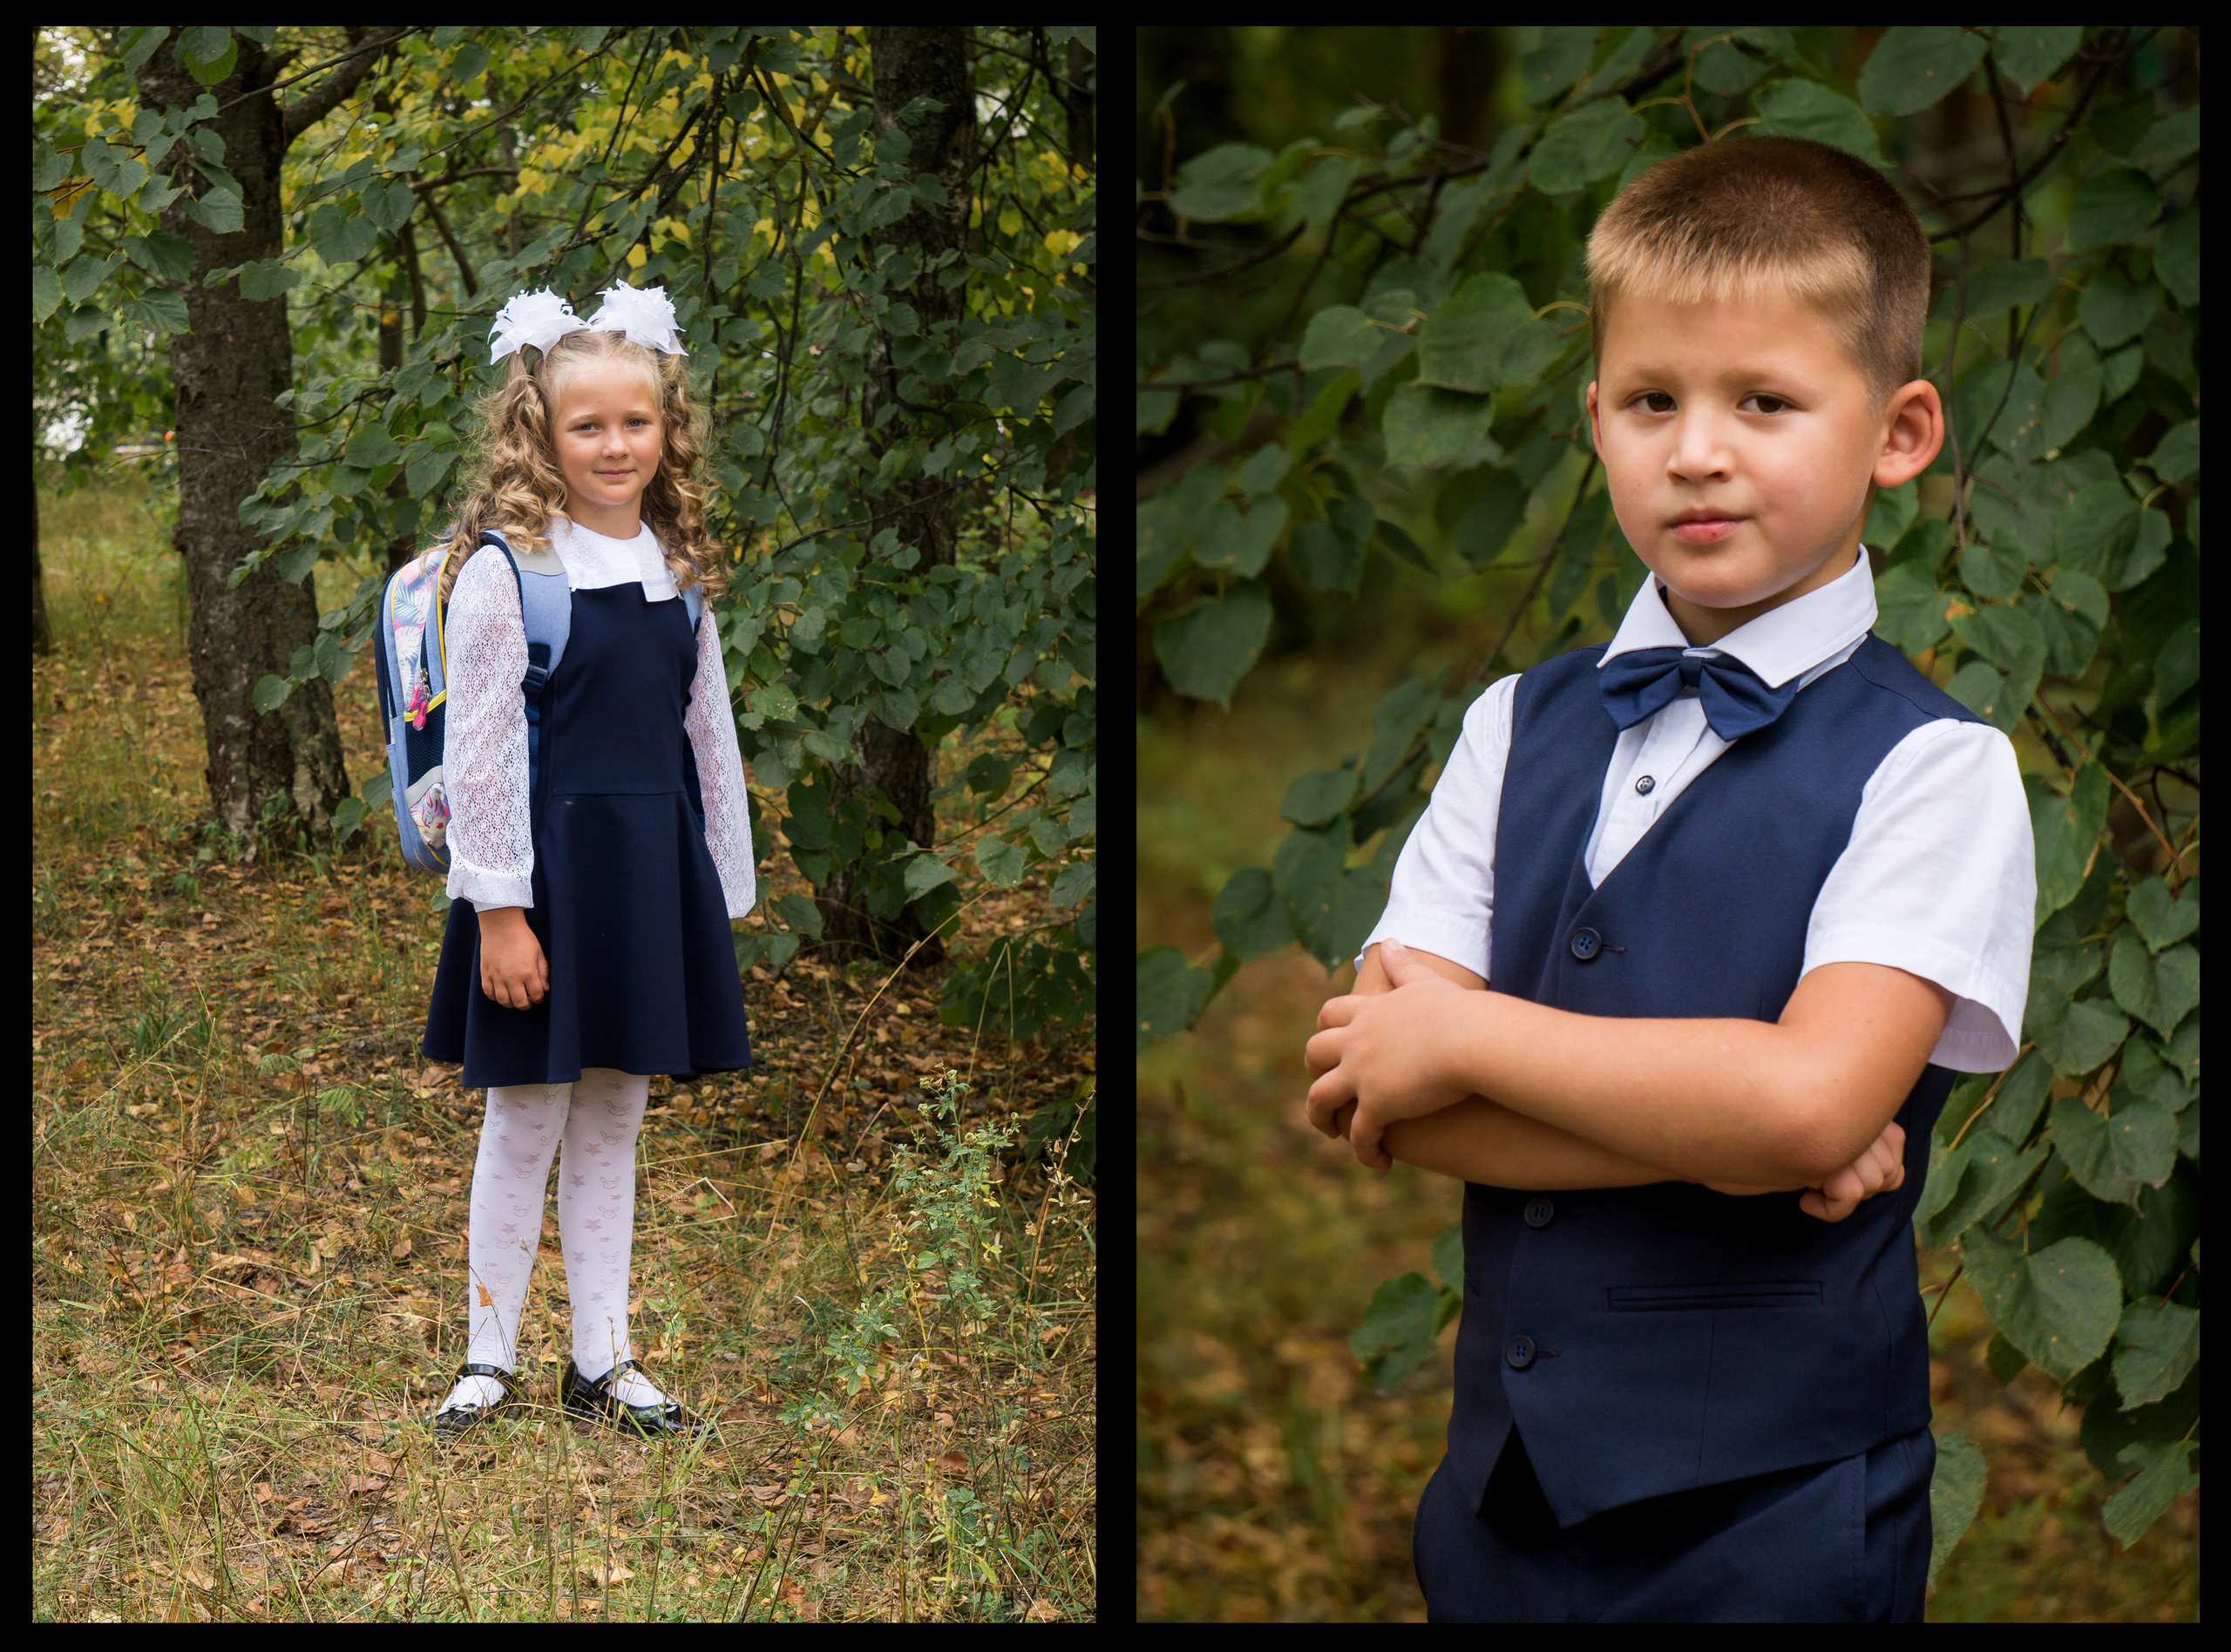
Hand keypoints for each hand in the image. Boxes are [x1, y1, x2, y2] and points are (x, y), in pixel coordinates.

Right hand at [478, 906, 548, 1009]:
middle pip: (520, 1003)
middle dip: (526, 1005)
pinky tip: (502, 993)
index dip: (539, 999)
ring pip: (504, 1001)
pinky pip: (489, 993)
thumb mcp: (539, 953)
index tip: (539, 996)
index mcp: (528, 972)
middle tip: (528, 1000)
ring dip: (511, 1003)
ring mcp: (497, 976)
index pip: (536, 995)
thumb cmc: (523, 938)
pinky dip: (495, 997)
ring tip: (515, 998)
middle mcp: (512, 977)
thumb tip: (545, 989)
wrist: (501, 926)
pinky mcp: (486, 973)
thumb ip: (543, 972)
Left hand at [1304, 938, 1474, 1169]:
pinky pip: (1359, 1135)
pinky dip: (1364, 1150)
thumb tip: (1390, 940)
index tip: (1332, 1042)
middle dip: (1314, 1069)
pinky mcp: (1376, 1106)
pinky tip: (1379, 1161)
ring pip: (1320, 1098)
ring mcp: (1361, 1075)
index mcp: (1368, 1012)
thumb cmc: (1460, 1012)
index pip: (1331, 1015)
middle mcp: (1356, 1042)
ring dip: (1321, 1117)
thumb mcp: (1426, 982)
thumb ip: (1404, 964)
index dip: (1327, 1029)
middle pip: (1315, 1053)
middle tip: (1326, 1085)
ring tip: (1333, 1132)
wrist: (1473, 1040)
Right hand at [1700, 1119, 1905, 1221]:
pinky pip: (1850, 1196)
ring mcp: (1841, 1134)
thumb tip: (1889, 1173)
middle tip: (1822, 1179)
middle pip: (1888, 1168)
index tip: (1840, 1168)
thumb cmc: (1756, 1130)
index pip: (1896, 1144)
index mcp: (1852, 1098)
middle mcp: (1852, 1112)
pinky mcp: (1824, 1159)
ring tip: (1810, 1185)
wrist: (1712, 1129)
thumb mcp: (1813, 1130)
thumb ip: (1851, 1135)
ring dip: (1842, 1195)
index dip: (1878, 1167)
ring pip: (1872, 1182)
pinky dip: (1830, 1209)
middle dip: (1860, 1183)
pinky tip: (1805, 1198)